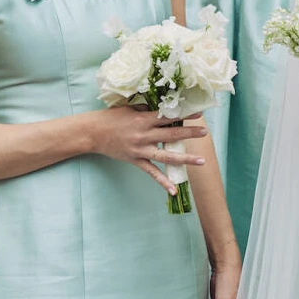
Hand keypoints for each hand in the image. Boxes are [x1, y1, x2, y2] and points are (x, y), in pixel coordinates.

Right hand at [82, 107, 207, 192]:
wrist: (92, 133)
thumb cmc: (111, 118)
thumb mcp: (130, 109)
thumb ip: (147, 109)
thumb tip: (165, 108)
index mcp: (143, 119)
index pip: (168, 116)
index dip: (184, 115)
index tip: (199, 114)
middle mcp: (144, 135)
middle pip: (172, 134)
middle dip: (190, 133)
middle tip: (205, 132)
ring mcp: (141, 150)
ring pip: (167, 156)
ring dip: (185, 159)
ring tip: (201, 161)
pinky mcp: (136, 160)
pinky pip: (152, 173)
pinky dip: (163, 182)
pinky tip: (174, 191)